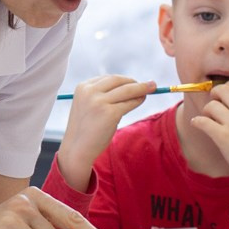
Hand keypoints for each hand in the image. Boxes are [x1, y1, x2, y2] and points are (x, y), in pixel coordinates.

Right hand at [55, 75, 158, 190]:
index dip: (123, 80)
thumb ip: (102, 95)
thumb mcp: (88, 106)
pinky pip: (129, 103)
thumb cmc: (85, 129)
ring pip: (127, 90)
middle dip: (135, 82)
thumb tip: (129, 86)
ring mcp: (99, 102)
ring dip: (141, 88)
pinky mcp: (110, 113)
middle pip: (118, 80)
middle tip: (149, 84)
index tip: (133, 82)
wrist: (77, 149)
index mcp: (83, 88)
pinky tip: (142, 100)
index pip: (108, 78)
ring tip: (151, 89)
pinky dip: (138, 100)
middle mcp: (90, 92)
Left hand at [190, 79, 228, 197]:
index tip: (223, 94)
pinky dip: (196, 121)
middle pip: (222, 89)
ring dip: (206, 111)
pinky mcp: (223, 136)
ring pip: (211, 106)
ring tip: (208, 119)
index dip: (227, 86)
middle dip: (214, 94)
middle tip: (213, 103)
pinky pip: (202, 121)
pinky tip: (196, 123)